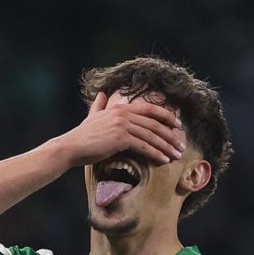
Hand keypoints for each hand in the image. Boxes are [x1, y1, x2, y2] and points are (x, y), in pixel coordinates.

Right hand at [60, 92, 184, 168]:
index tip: (178, 126)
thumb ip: (99, 105)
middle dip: (171, 135)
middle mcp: (124, 113)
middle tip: (182, 145)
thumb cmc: (81, 136)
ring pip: (152, 135)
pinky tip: (164, 160)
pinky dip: (156, 153)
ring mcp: (123, 125)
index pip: (150, 109)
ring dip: (167, 146)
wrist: (71, 147)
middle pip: (154, 123)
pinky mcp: (121, 138)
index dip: (166, 116)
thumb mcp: (92, 117)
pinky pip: (144, 146)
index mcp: (120, 107)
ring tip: (177, 156)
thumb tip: (101, 94)